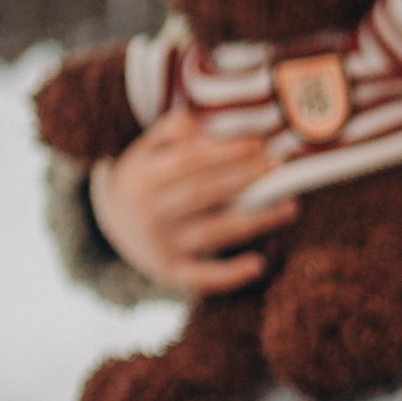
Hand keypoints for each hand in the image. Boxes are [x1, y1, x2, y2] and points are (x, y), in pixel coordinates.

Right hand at [89, 109, 295, 295]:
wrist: (110, 224)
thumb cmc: (143, 179)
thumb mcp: (145, 150)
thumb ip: (171, 131)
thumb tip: (201, 124)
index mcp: (143, 176)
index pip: (188, 161)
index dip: (224, 152)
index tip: (258, 143)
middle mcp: (150, 212)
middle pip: (203, 193)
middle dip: (244, 178)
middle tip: (279, 166)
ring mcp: (161, 244)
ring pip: (212, 232)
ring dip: (253, 220)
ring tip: (291, 206)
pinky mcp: (170, 271)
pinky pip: (201, 276)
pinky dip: (229, 274)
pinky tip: (258, 264)